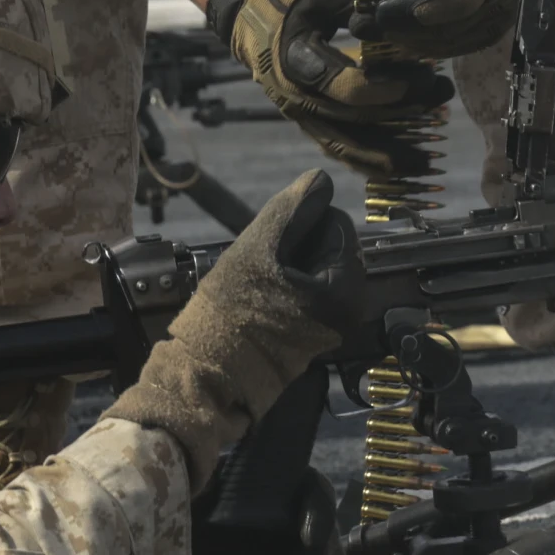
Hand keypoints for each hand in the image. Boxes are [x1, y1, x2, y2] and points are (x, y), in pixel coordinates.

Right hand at [105, 170, 363, 486]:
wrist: (205, 374)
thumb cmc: (228, 312)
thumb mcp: (257, 247)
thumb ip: (292, 208)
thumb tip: (321, 179)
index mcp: (345, 288)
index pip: (335, 222)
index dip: (298, 224)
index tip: (270, 249)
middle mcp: (349, 310)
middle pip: (326, 245)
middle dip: (293, 247)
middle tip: (260, 269)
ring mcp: (331, 326)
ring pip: (311, 266)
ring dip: (284, 265)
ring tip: (256, 285)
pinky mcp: (311, 336)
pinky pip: (302, 292)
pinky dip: (281, 287)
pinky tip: (257, 298)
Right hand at [207, 0, 452, 176]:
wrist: (242, 2)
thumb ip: (365, 7)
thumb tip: (411, 12)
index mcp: (296, 58)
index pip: (345, 85)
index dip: (386, 88)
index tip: (422, 79)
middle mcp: (294, 94)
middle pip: (353, 120)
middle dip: (403, 115)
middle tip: (442, 100)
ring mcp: (297, 111)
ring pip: (344, 146)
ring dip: (387, 155)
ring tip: (426, 160)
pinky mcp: (304, 117)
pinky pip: (334, 147)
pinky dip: (365, 161)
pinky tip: (395, 169)